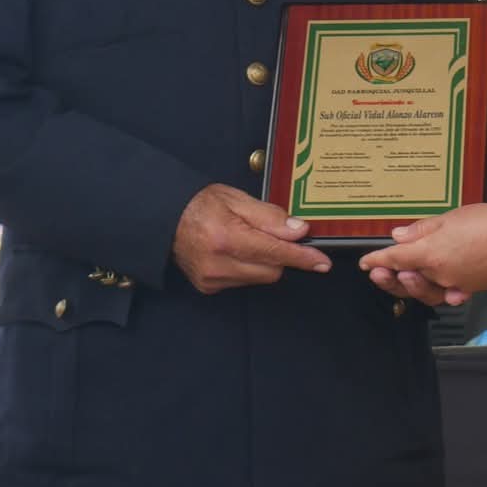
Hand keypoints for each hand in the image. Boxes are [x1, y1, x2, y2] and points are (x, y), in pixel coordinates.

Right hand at [173, 183, 329, 292]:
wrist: (164, 219)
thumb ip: (270, 216)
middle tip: (265, 233)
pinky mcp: (209, 287)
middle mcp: (218, 263)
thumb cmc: (199, 205)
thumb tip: (298, 231)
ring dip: (262, 261)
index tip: (321, 262)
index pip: (275, 252)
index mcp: (226, 237)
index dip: (302, 257)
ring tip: (242, 239)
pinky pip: (244, 281)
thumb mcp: (236, 199)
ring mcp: (212, 279)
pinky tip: (231, 252)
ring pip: (260, 277)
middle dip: (278, 253)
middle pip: (272, 269)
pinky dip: (247, 268)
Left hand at [360, 200, 486, 307]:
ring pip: (428, 291)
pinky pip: (451, 295)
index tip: (366, 262)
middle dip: (391, 279)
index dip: (377, 260)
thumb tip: (399, 236)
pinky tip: (441, 291)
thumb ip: (423, 229)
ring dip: (413, 287)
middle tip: (378, 274)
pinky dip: (442, 293)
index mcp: (430, 254)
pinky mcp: (474, 287)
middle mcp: (441, 274)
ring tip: (405, 277)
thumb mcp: (451, 217)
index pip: (395, 259)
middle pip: (408, 281)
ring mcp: (458, 284)